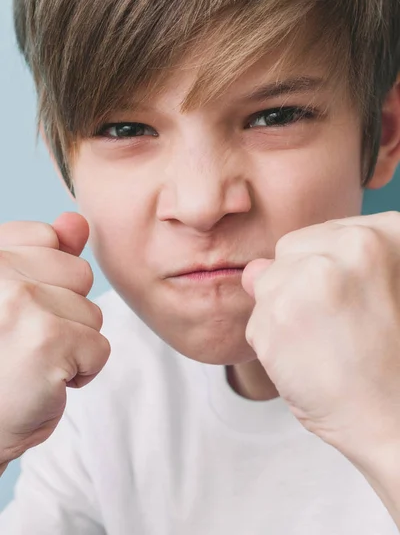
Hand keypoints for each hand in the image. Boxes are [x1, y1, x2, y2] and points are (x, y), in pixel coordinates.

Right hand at [0, 212, 109, 465]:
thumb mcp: (8, 298)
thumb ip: (41, 257)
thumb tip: (78, 222)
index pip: (47, 238)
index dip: (44, 281)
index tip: (14, 312)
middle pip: (78, 274)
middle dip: (63, 311)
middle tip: (21, 342)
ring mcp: (20, 301)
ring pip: (92, 312)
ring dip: (72, 344)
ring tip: (29, 364)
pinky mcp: (47, 340)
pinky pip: (99, 347)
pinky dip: (80, 372)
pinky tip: (42, 384)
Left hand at [241, 211, 399, 460]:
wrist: (397, 422)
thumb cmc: (391, 359)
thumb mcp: (381, 286)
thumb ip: (328, 262)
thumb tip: (256, 268)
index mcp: (381, 235)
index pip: (323, 234)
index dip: (326, 270)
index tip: (343, 300)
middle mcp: (345, 247)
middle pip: (290, 250)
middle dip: (298, 283)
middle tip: (333, 324)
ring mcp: (307, 280)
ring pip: (266, 281)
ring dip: (282, 311)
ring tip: (322, 344)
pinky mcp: (275, 317)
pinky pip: (256, 319)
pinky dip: (271, 342)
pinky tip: (306, 363)